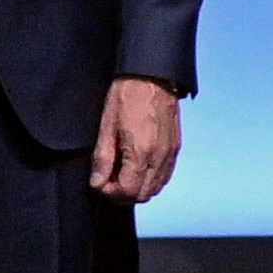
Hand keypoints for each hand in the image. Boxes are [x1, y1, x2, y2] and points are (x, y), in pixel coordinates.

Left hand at [92, 74, 183, 206]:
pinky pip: (165, 175)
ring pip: (156, 188)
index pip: (128, 191)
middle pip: (143, 194)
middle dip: (123, 194)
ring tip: (119, 175)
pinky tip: (136, 168)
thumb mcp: (106, 126)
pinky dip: (150, 179)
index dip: (110, 193)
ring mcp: (170, 154)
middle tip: (107, 182)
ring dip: (137, 188)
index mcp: (141, 152)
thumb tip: (97, 182)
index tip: (99, 185)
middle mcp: (160, 157)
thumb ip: (102, 158)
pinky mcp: (175, 148)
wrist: (152, 77)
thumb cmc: (127, 96)